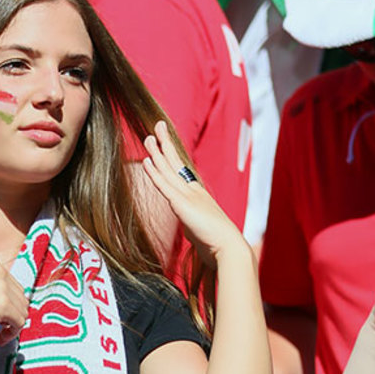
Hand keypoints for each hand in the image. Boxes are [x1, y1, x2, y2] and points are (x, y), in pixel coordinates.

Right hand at [0, 258, 29, 350]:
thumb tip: (16, 299)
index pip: (14, 286)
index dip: (10, 303)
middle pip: (21, 298)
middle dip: (13, 314)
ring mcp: (1, 287)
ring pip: (23, 311)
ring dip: (13, 325)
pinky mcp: (3, 305)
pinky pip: (20, 323)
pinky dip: (12, 334)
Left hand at [142, 122, 245, 268]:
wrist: (228, 247)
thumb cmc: (216, 243)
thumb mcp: (201, 230)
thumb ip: (193, 223)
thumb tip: (189, 225)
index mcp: (198, 195)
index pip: (182, 172)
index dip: (173, 157)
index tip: (166, 144)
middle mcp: (194, 191)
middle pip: (176, 163)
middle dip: (165, 144)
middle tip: (157, 127)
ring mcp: (188, 195)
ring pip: (168, 169)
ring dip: (157, 152)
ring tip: (147, 137)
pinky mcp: (182, 204)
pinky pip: (164, 185)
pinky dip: (154, 172)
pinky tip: (146, 161)